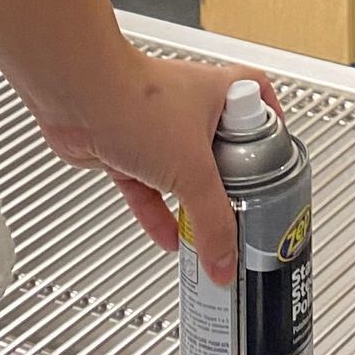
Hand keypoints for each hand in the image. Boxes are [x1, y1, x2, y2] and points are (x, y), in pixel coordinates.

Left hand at [27, 42, 280, 283]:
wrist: (78, 98)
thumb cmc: (135, 102)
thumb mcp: (192, 169)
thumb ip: (213, 221)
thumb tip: (226, 261)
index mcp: (218, 93)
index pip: (258, 99)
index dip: (269, 124)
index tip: (275, 157)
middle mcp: (188, 107)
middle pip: (220, 145)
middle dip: (229, 179)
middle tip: (242, 209)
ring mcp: (155, 128)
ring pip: (182, 172)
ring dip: (191, 202)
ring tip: (206, 234)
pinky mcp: (125, 150)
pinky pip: (148, 189)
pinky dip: (158, 214)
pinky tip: (168, 238)